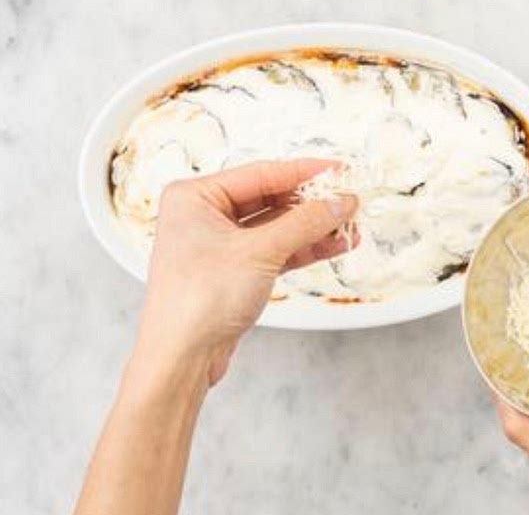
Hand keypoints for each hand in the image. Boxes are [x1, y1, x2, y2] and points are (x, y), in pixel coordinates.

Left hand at [134, 159, 357, 386]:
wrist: (181, 358)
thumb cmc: (196, 302)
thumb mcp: (259, 252)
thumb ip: (304, 223)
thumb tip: (338, 203)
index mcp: (194, 197)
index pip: (260, 174)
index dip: (304, 172)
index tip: (338, 171)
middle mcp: (202, 216)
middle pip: (269, 199)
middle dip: (311, 204)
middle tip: (347, 201)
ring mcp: (217, 246)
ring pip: (274, 227)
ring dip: (311, 229)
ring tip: (348, 226)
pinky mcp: (232, 272)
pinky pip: (273, 251)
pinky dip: (301, 249)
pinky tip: (331, 246)